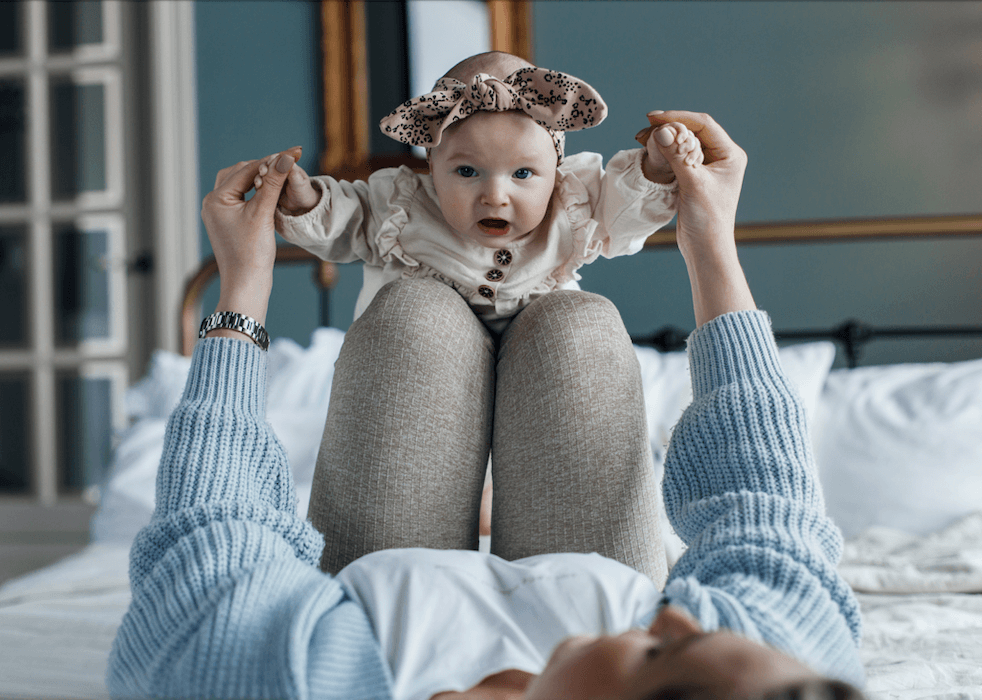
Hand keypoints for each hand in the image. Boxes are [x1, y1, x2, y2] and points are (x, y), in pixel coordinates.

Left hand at [200, 148, 298, 327]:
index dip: (272, 160)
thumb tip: (286, 157)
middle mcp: (213, 203)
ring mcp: (219, 213)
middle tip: (289, 161)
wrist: (246, 285)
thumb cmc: (252, 254)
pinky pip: (242, 198)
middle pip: (241, 173)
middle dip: (265, 167)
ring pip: (241, 184)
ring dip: (261, 179)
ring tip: (282, 175)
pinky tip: (272, 193)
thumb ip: (274, 183)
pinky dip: (257, 192)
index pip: (248, 169)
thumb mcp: (264, 214)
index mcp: (217, 198)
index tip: (294, 152)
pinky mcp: (228, 223)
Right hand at [255, 147, 320, 215]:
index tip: (269, 163)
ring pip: (263, 174)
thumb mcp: (299, 183)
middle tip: (262, 172)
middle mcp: (278, 169)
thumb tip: (288, 160)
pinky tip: (257, 188)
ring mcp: (272, 177)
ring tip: (259, 184)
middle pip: (268, 165)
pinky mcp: (268, 186)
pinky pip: (261, 184)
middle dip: (263, 168)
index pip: (278, 158)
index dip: (273, 159)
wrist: (302, 204)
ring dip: (259, 177)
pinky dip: (258, 185)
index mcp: (288, 165)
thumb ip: (293, 173)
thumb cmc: (304, 192)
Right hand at [645, 111, 754, 325]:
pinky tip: (650, 152)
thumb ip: (677, 156)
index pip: (703, 124)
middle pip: (693, 131)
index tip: (654, 118)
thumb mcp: (692, 184)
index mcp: (730, 155)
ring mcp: (707, 168)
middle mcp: (721, 158)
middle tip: (644, 130)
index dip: (678, 118)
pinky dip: (663, 153)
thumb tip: (663, 131)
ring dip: (664, 140)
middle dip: (668, 128)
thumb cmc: (707, 220)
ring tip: (643, 139)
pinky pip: (677, 157)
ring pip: (683, 144)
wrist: (705, 249)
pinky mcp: (694, 178)